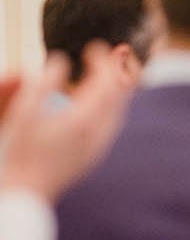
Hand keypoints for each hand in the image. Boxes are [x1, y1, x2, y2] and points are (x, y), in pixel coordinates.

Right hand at [0, 44, 130, 202]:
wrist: (26, 194)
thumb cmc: (19, 152)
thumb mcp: (23, 113)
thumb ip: (42, 83)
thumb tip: (60, 60)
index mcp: (84, 121)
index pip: (106, 83)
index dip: (104, 61)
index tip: (95, 46)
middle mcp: (99, 133)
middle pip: (120, 96)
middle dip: (117, 71)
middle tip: (110, 52)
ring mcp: (99, 146)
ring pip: (118, 111)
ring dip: (115, 89)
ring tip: (107, 73)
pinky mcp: (94, 155)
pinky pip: (110, 124)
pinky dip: (109, 106)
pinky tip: (98, 102)